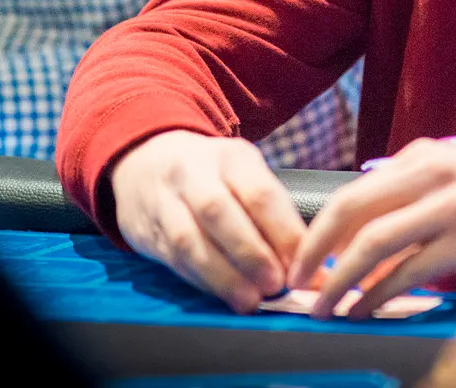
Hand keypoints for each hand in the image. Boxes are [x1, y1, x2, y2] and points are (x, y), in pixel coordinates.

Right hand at [109, 130, 306, 312]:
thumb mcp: (244, 173)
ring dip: (223, 276)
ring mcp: (164, 201)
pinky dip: (202, 281)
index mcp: (229, 156)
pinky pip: (174, 259)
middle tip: (276, 284)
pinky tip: (224, 296)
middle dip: (251, 253)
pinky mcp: (146, 231)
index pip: (259, 192)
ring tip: (250, 300)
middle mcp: (192, 173)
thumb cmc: (211, 174)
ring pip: (190, 240)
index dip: (283, 232)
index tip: (302, 264)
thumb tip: (310, 262)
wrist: (144, 162)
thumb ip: (274, 213)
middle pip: (219, 212)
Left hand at [289, 143, 455, 319]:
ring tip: (324, 307)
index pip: (353, 191)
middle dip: (314, 251)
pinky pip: (411, 270)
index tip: (302, 259)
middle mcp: (433, 172)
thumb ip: (420, 191)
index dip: (319, 229)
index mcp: (426, 156)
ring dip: (340, 280)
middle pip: (351, 209)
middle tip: (294, 282)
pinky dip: (380, 293)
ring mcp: (453, 205)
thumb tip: (372, 231)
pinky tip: (366, 310)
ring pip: (374, 242)